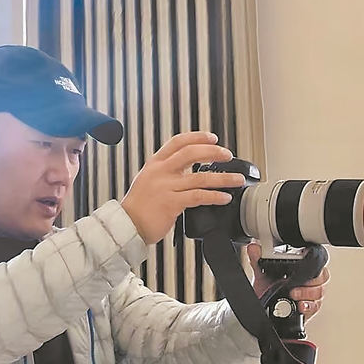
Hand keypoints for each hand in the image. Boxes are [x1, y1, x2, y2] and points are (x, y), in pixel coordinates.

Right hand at [122, 132, 245, 244]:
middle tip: (227, 156)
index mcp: (155, 164)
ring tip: (236, 180)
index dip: (198, 137)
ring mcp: (166, 187)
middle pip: (191, 153)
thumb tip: (188, 170)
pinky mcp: (171, 204)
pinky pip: (199, 196)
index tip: (213, 138)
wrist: (126, 226)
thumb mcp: (148, 181)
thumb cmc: (138, 207)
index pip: (178, 142)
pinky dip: (215, 196)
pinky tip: (224, 198)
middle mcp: (160, 172)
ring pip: (201, 177)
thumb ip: (167, 173)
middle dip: (214, 152)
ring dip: (223, 178)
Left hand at [247, 242, 330, 321]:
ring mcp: (309, 295)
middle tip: (295, 283)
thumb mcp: (262, 274)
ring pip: (319, 291)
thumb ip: (258, 260)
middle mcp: (308, 281)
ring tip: (294, 293)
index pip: (316, 261)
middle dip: (311, 280)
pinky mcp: (309, 309)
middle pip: (322, 276)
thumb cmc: (267, 289)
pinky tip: (300, 306)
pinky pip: (315, 307)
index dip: (314, 261)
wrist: (262, 308)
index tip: (307, 261)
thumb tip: (253, 248)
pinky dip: (308, 306)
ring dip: (307, 293)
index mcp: (300, 269)